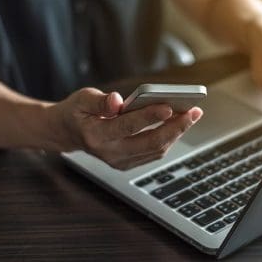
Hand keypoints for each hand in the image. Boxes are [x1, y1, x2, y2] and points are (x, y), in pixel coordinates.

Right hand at [49, 88, 202, 169]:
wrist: (68, 133)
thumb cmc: (76, 112)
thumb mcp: (81, 99)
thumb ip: (99, 101)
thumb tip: (117, 101)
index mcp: (96, 135)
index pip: (127, 126)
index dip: (149, 116)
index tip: (169, 106)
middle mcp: (109, 153)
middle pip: (149, 143)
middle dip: (175, 128)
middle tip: (193, 112)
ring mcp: (119, 161)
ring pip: (155, 150)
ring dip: (176, 133)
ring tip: (191, 115)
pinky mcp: (127, 163)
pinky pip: (153, 154)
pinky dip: (168, 139)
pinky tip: (178, 125)